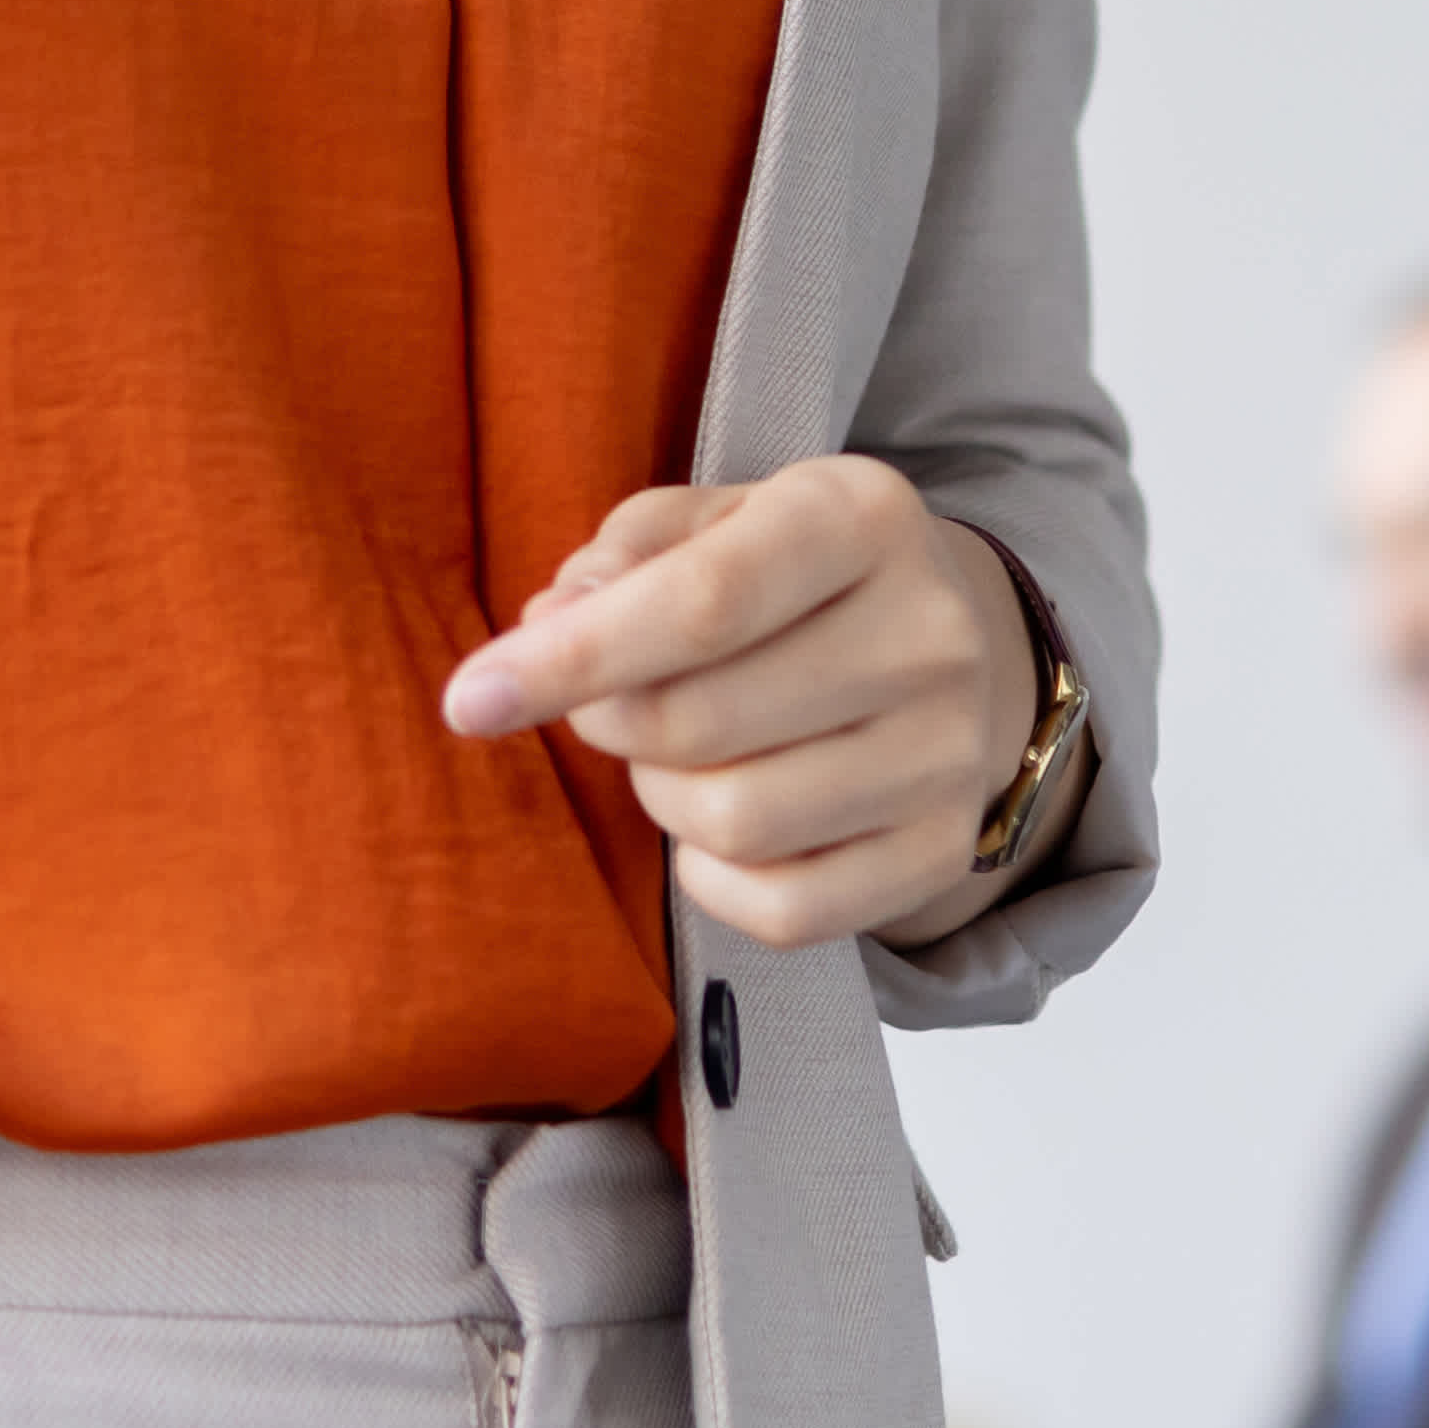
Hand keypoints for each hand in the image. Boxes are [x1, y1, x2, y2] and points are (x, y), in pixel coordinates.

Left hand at [437, 453, 1048, 951]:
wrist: (959, 644)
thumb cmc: (796, 574)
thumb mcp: (719, 516)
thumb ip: (626, 553)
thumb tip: (550, 622)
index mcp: (864, 516)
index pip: (702, 603)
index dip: (572, 660)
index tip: (469, 699)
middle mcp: (929, 633)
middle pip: (700, 723)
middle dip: (610, 723)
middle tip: (605, 706)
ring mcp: (950, 753)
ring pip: (736, 822)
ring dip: (662, 798)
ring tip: (675, 756)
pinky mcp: (945, 851)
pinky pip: (785, 910)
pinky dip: (713, 880)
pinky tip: (714, 829)